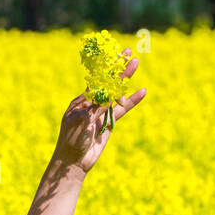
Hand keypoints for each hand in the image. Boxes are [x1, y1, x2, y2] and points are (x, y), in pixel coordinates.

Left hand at [53, 49, 146, 175]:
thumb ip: (97, 107)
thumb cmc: (72, 140)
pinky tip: (142, 91)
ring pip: (116, 93)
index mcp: (80, 101)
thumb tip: (109, 93)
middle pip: (107, 82)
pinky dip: (132, 101)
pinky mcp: (109, 123)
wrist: (74, 162)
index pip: (95, 80)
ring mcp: (101, 113)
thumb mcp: (83, 121)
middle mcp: (91, 104)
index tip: (113, 54)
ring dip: (126, 79)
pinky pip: (122, 110)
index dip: (106, 68)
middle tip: (129, 52)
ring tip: (136, 63)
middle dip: (118, 68)